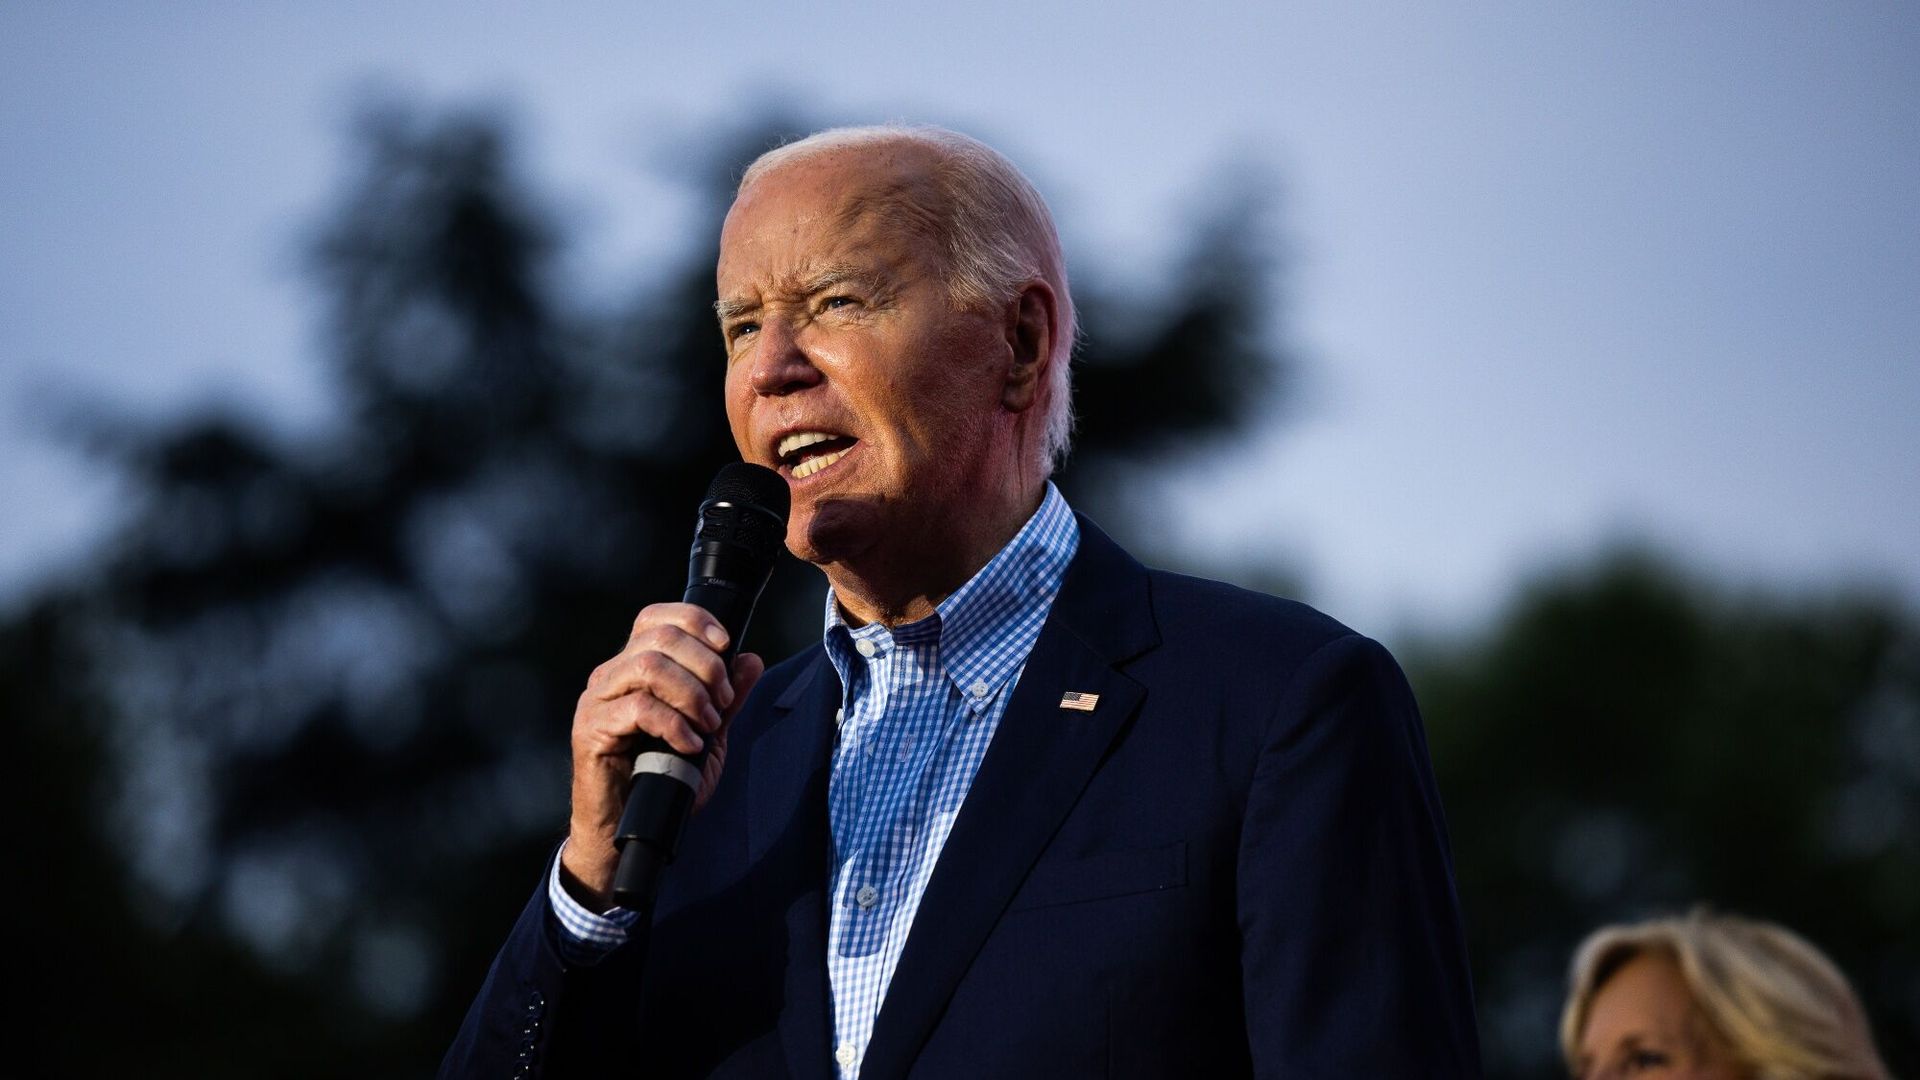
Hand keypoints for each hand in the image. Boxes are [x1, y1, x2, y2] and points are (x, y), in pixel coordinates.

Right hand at [560, 603, 765, 909]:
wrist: (627, 830)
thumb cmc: (662, 781)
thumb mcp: (706, 734)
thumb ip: (726, 698)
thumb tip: (751, 659)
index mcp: (633, 666)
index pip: (657, 617)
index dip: (696, 622)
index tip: (726, 647)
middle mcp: (610, 675)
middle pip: (659, 637)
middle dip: (705, 665)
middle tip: (722, 702)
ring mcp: (597, 700)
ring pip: (648, 665)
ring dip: (691, 692)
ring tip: (708, 724)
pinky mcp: (591, 730)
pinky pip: (638, 708)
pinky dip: (674, 724)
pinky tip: (689, 745)